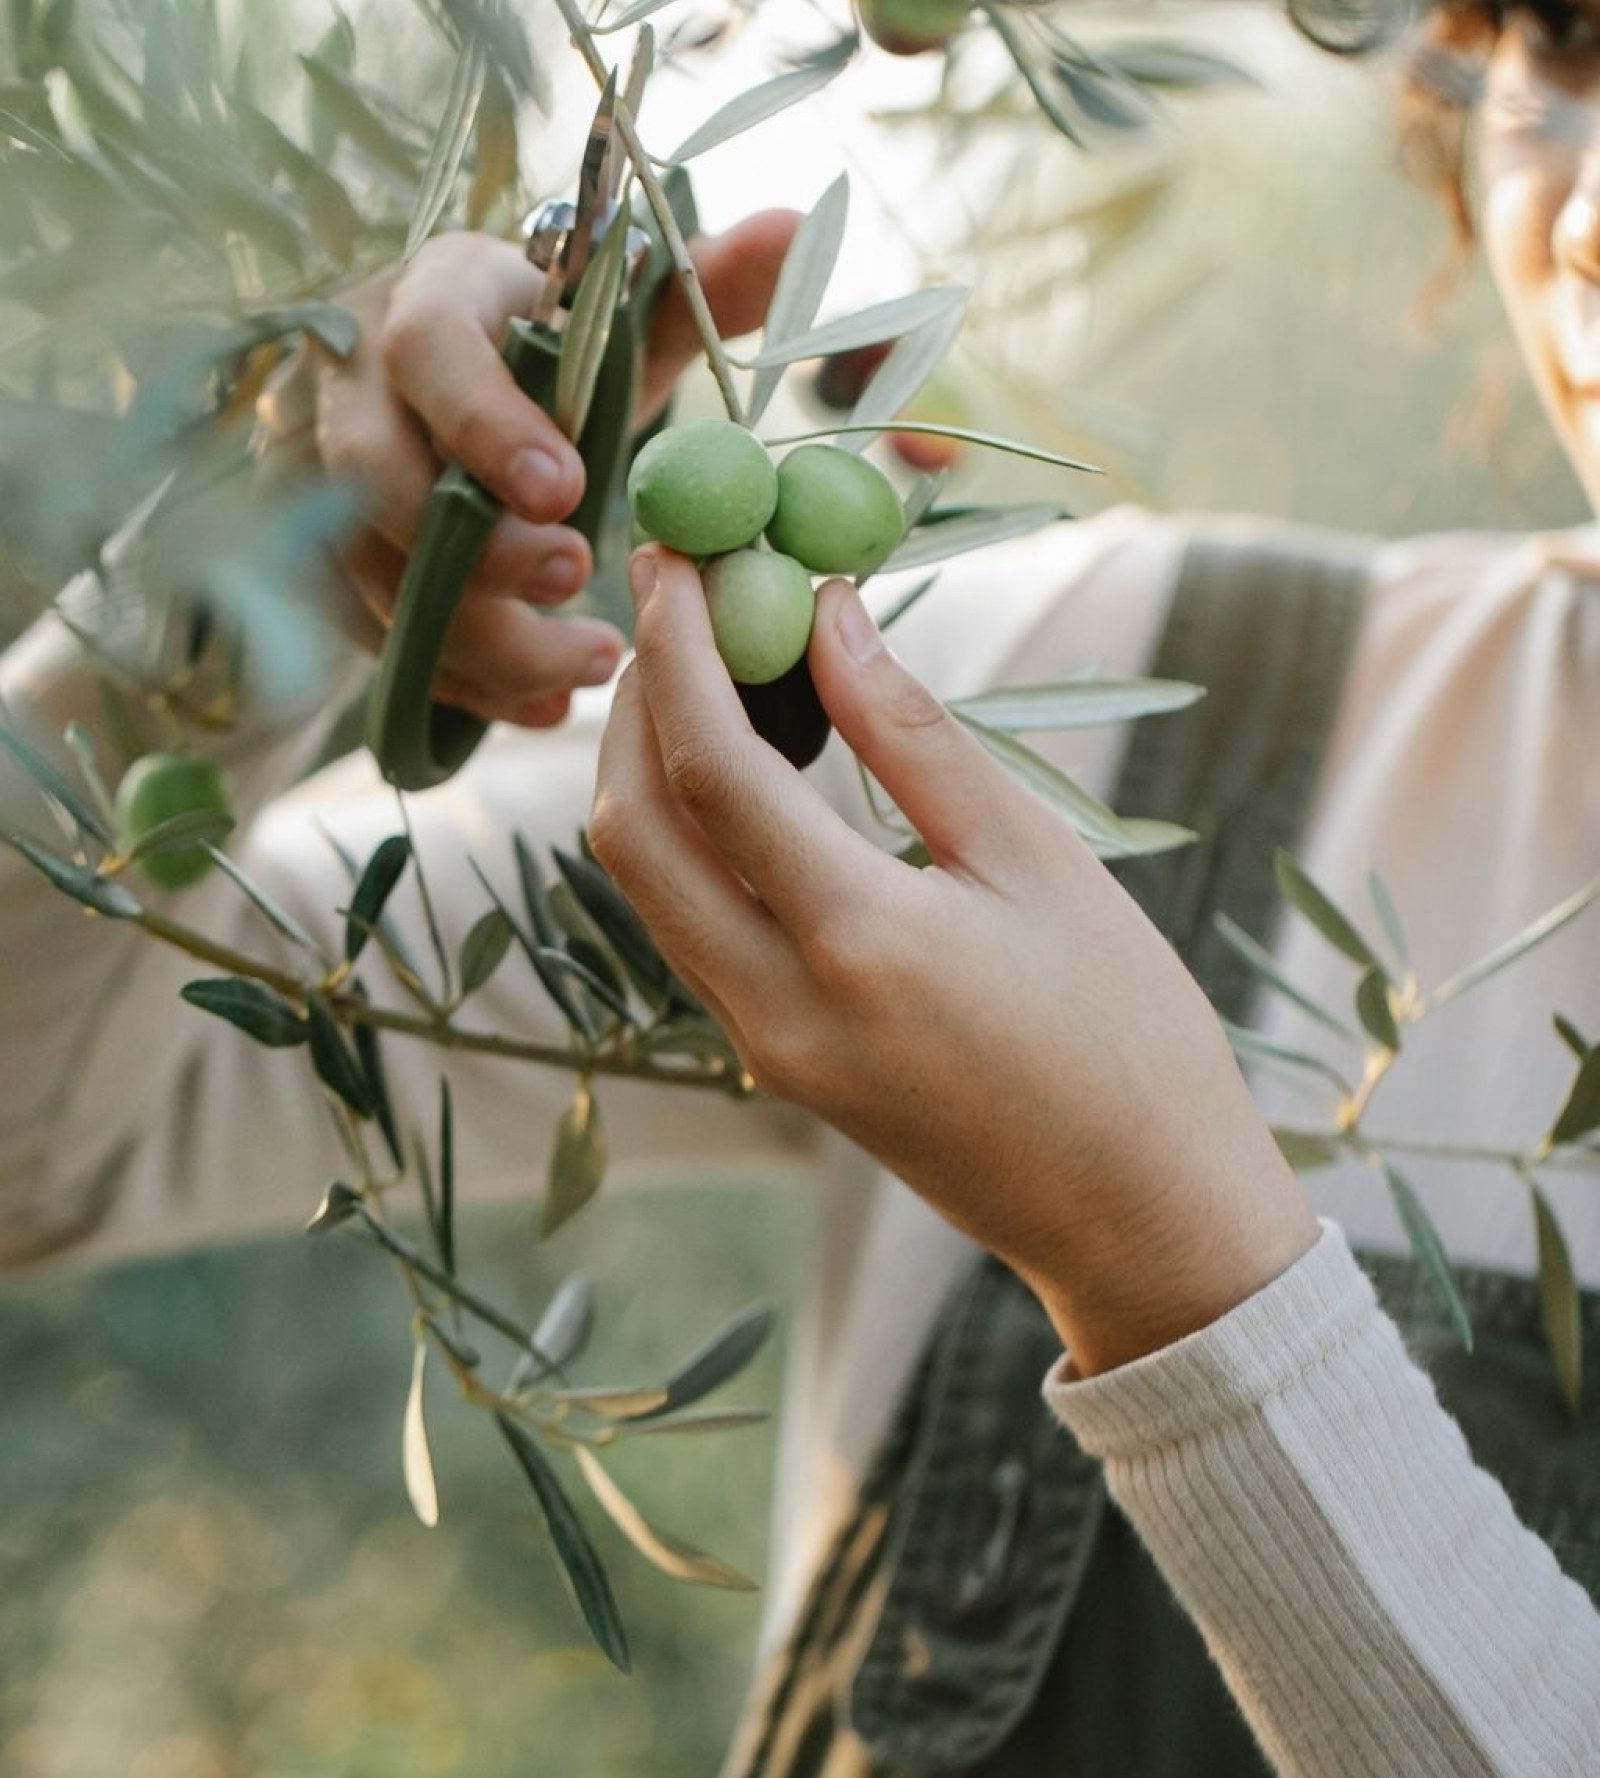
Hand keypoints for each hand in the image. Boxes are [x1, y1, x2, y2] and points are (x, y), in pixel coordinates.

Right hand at [259, 211, 796, 729]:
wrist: (472, 374)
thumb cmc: (556, 339)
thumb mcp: (629, 307)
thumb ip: (711, 279)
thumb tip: (796, 228)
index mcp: (431, 296)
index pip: (426, 349)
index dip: (486, 424)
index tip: (570, 489)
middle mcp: (356, 383)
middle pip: (373, 476)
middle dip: (474, 546)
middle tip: (576, 578)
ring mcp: (326, 477)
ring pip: (368, 571)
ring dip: (477, 636)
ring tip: (591, 663)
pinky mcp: (333, 557)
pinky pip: (374, 634)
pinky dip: (461, 680)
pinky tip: (543, 703)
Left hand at [591, 547, 1318, 1377]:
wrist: (1144, 1223)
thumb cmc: (1127, 1032)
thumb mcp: (1036, 863)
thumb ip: (915, 736)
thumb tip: (826, 617)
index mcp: (856, 943)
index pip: (711, 770)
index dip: (678, 649)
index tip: (679, 554)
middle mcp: (777, 1005)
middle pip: (632, 829)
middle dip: (635, 702)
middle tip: (675, 600)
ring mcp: (763, 1047)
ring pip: (647, 883)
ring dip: (649, 766)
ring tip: (708, 662)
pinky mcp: (776, 1065)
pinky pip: (690, 927)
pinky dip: (689, 833)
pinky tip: (745, 765)